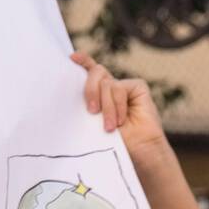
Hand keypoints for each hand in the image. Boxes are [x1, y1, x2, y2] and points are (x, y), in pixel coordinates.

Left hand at [70, 51, 172, 171]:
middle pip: (95, 73)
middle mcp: (110, 87)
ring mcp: (124, 86)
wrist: (138, 150)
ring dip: (106, 107)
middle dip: (89, 90)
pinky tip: (121, 120)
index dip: (83, 61)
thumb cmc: (112, 140)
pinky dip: (118, 106)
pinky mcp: (137, 87)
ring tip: (109, 126)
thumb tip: (70, 93)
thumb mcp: (92, 121)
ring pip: (106, 84)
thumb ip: (87, 104)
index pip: (89, 72)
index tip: (71, 57)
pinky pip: (120, 88)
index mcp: (97, 93)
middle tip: (91, 111)